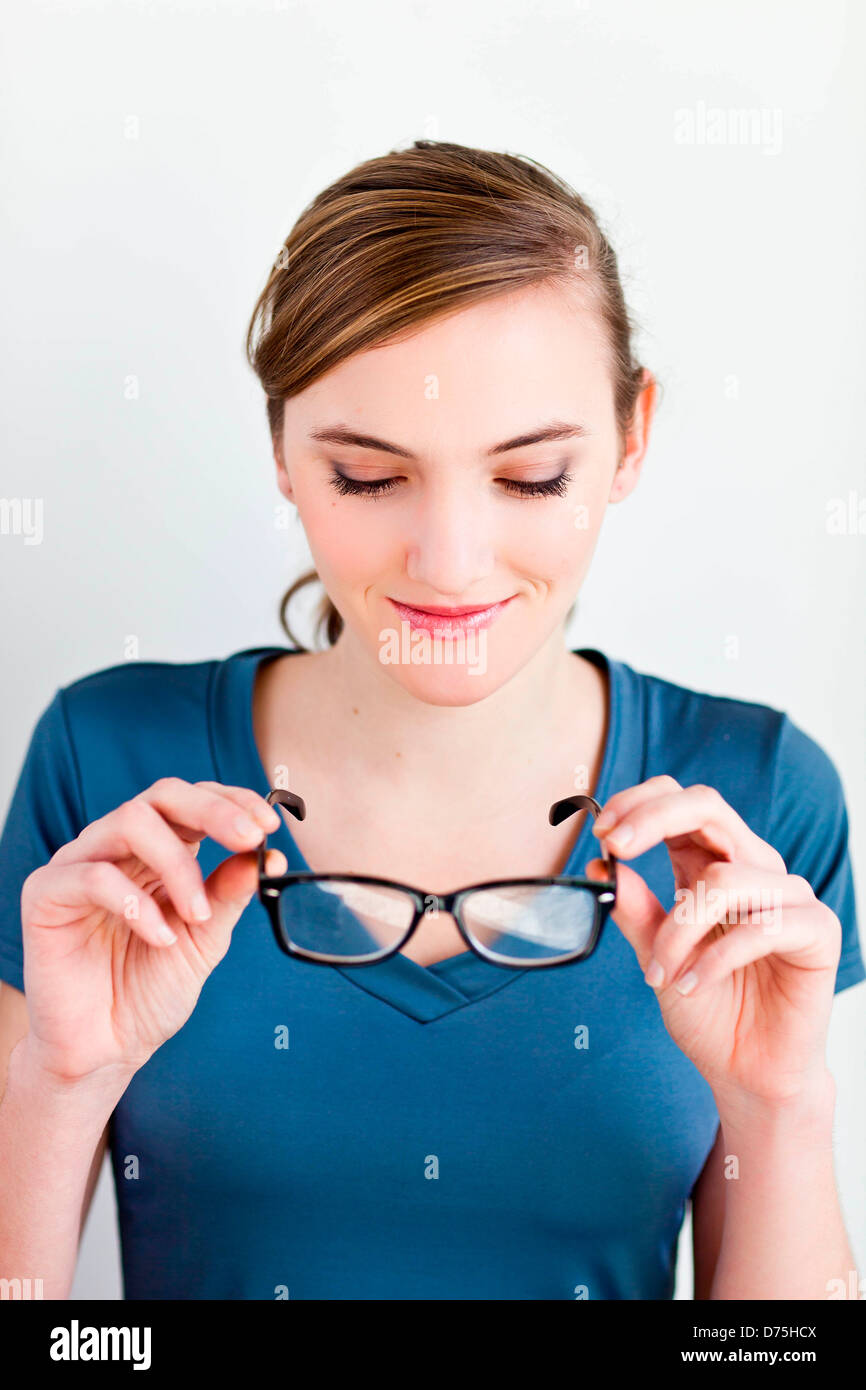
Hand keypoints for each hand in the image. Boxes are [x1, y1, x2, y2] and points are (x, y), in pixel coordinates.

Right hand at [20, 779, 287, 1082]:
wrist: (105, 1049)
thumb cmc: (150, 990)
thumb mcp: (206, 939)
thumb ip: (230, 894)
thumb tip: (269, 854)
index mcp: (156, 851)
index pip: (191, 800)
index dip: (231, 801)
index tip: (269, 823)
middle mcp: (115, 848)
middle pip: (161, 795)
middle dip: (212, 811)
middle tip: (249, 838)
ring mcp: (77, 865)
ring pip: (129, 821)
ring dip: (177, 865)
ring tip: (197, 917)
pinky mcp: (45, 895)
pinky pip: (93, 876)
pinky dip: (137, 905)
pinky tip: (159, 939)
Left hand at [585, 776, 841, 1107]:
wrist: (746, 1071)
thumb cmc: (706, 1008)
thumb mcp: (655, 953)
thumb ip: (634, 908)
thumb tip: (600, 864)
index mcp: (712, 864)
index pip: (681, 802)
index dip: (640, 804)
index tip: (602, 832)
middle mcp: (751, 869)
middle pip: (708, 807)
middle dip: (653, 819)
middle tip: (615, 847)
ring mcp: (788, 896)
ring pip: (722, 880)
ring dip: (677, 932)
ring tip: (661, 975)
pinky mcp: (817, 931)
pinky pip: (761, 927)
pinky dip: (715, 960)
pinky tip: (694, 986)